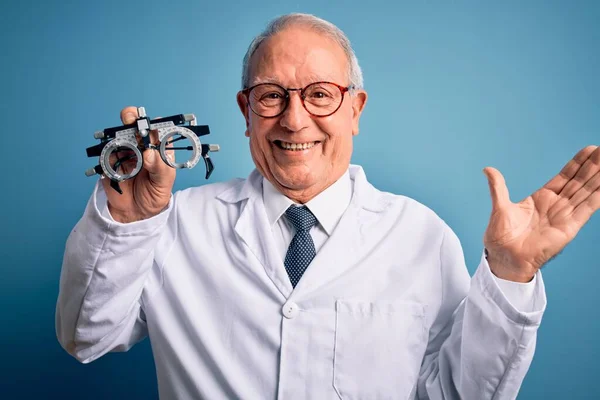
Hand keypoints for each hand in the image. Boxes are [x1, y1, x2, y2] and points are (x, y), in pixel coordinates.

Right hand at [102, 106, 175, 222]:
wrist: (135, 212)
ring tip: (122, 141)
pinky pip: (106, 151)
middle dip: (133, 118)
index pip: (160, 131)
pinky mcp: (110, 160)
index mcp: (159, 149)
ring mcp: (125, 151)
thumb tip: (150, 153)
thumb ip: (160, 168)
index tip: (153, 126)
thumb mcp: (163, 184)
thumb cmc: (154, 195)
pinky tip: (112, 158)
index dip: (157, 125)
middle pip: (137, 126)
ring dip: (118, 133)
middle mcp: (142, 146)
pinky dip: (107, 151)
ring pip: (119, 134)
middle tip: (131, 119)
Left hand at [483, 145, 599, 281]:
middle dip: (593, 166)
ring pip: (586, 192)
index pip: (564, 177)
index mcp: (542, 198)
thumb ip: (498, 187)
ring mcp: (564, 216)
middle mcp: (556, 205)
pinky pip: (586, 210)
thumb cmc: (501, 238)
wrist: (503, 258)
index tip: (590, 149)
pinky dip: (597, 197)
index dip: (577, 163)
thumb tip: (487, 169)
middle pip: (579, 181)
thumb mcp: (500, 207)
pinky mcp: (568, 228)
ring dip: (598, 178)